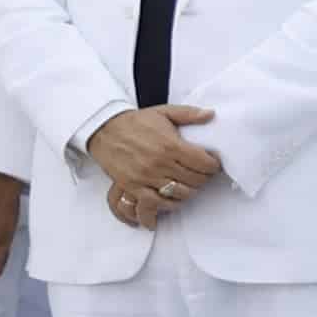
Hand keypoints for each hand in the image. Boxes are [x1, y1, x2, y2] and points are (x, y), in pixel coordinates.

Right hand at [86, 105, 221, 219]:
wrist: (103, 129)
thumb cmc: (135, 122)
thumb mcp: (163, 112)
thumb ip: (189, 114)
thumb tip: (211, 114)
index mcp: (170, 145)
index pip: (204, 164)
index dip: (213, 166)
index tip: (212, 164)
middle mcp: (159, 163)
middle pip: (196, 180)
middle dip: (203, 178)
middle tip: (202, 174)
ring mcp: (145, 176)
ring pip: (180, 193)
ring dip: (189, 191)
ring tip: (188, 184)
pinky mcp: (132, 186)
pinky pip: (157, 203)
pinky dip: (169, 204)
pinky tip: (173, 197)